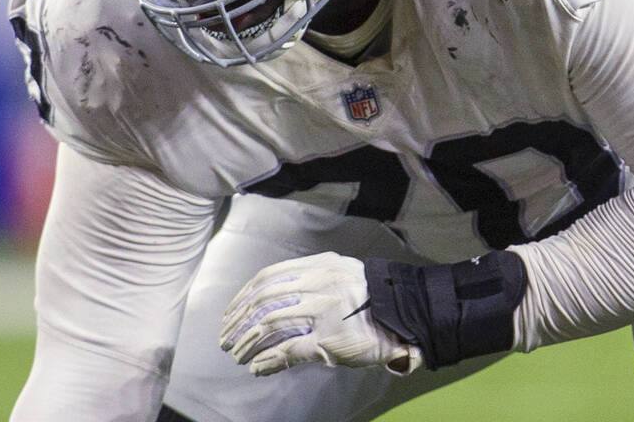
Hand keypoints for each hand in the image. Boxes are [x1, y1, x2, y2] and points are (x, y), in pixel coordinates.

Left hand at [219, 251, 422, 375]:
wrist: (407, 314)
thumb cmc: (373, 298)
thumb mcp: (342, 275)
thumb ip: (312, 281)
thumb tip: (280, 298)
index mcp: (319, 266)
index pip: (268, 277)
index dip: (244, 295)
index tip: (232, 311)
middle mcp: (318, 284)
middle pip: (263, 300)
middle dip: (238, 320)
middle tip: (225, 337)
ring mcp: (323, 312)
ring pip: (270, 324)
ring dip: (248, 341)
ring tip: (238, 354)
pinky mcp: (329, 339)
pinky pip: (288, 349)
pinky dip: (268, 359)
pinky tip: (257, 367)